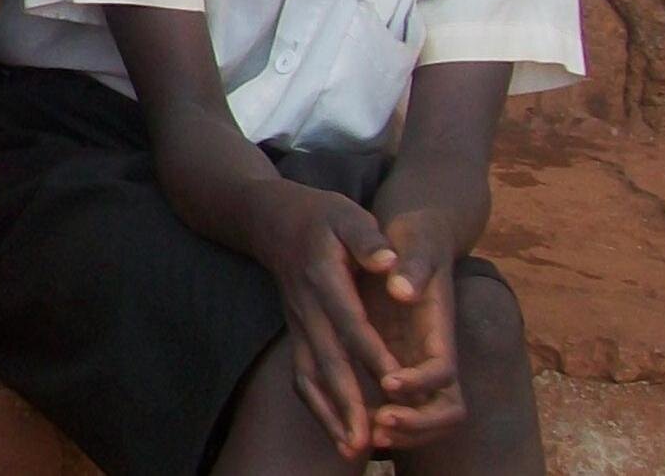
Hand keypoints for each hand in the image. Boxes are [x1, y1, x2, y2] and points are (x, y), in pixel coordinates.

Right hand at [243, 180, 406, 457]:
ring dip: (332, 416)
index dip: (372, 352)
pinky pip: (303, 376)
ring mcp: (298, 324)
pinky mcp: (297, 334)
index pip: (351, 322)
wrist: (268, 218)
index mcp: (323, 279)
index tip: (396, 383)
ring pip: (312, 376)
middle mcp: (307, 308)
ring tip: (354, 451)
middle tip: (367, 440)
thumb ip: (368, 239)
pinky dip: (319, 408)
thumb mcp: (347, 213)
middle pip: (328, 361)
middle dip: (348, 403)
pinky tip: (337, 433)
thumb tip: (389, 264)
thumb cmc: (318, 215)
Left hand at [366, 214, 469, 450]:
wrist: (415, 240)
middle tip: (378, 428)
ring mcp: (416, 363)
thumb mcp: (415, 243)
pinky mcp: (396, 363)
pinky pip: (396, 408)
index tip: (388, 382)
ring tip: (362, 437)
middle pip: (446, 410)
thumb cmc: (415, 240)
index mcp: (439, 329)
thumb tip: (402, 288)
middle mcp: (433, 354)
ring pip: (422, 417)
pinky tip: (345, 423)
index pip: (444, 371)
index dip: (420, 383)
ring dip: (399, 433)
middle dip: (416, 426)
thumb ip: (412, 265)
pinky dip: (377, 421)